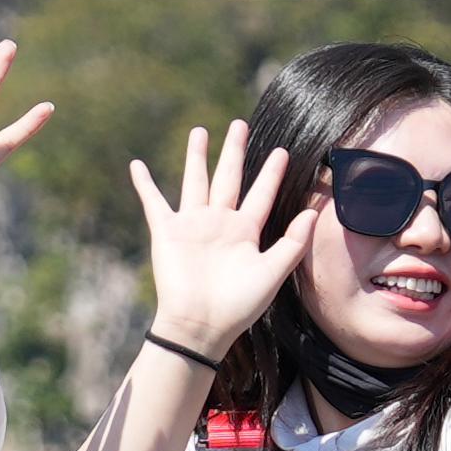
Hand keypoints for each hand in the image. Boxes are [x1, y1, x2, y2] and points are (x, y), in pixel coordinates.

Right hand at [124, 122, 312, 357]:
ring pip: (195, 181)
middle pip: (228, 177)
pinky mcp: (167, 232)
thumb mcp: (272, 274)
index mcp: (245, 232)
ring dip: (197, 156)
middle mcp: (219, 223)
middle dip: (234, 152)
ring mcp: (192, 225)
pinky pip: (153, 202)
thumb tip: (313, 212)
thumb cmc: (238, 306)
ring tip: (200, 131)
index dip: (272, 173)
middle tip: (240, 124)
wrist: (200, 325)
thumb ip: (293, 243)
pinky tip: (136, 165)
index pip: (261, 194)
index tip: (283, 152)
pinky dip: (144, 184)